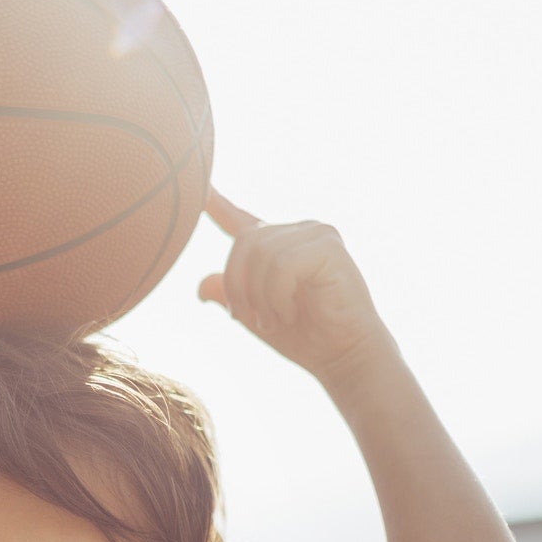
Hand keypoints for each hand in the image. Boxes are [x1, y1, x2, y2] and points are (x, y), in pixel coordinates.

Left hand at [198, 189, 395, 380]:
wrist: (344, 355)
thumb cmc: (305, 336)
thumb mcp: (256, 317)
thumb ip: (231, 296)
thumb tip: (201, 286)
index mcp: (278, 246)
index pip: (241, 220)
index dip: (217, 205)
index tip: (198, 187)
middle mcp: (298, 232)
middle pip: (243, 242)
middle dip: (236, 286)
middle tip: (245, 318)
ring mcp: (316, 234)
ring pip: (261, 253)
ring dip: (258, 296)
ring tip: (273, 319)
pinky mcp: (329, 246)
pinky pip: (281, 265)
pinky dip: (277, 295)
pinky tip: (289, 312)